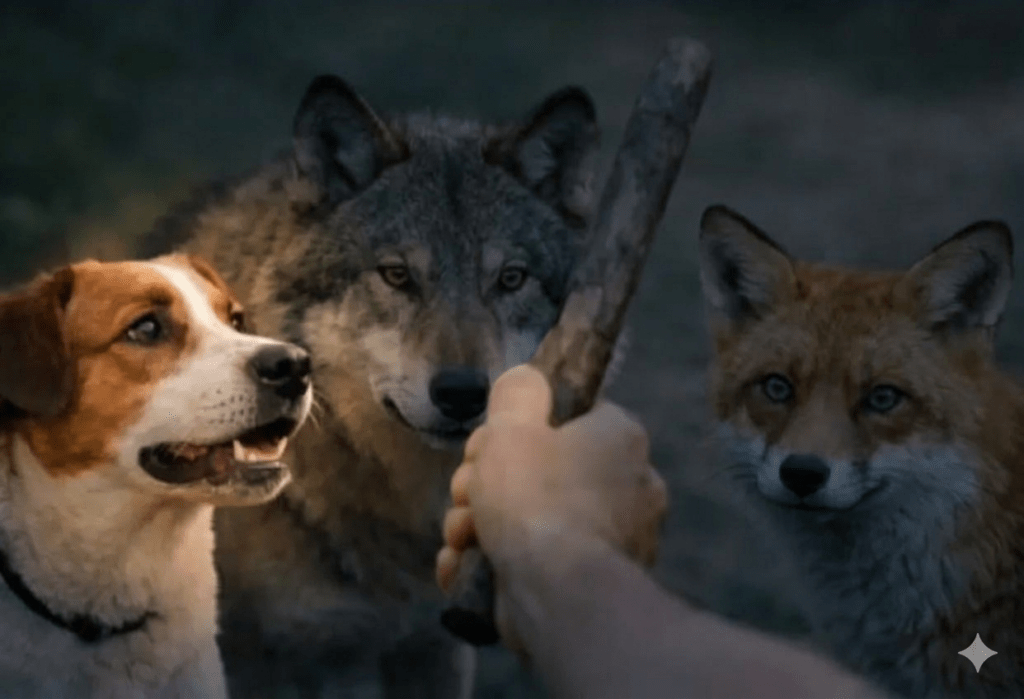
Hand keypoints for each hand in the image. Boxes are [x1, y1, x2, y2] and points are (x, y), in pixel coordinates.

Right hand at [436, 364, 667, 647]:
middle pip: (541, 470)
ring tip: (462, 537)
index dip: (517, 428)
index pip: (569, 417)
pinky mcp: (588, 584)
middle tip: (467, 492)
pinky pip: (538, 562)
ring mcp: (611, 541)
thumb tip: (525, 380)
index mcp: (621, 440)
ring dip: (481, 524)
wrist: (555, 592)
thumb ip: (516, 394)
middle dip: (487, 483)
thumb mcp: (512, 426)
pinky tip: (464, 568)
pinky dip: (495, 564)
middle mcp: (629, 488)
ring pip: (531, 519)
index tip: (487, 445)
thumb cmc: (536, 496)